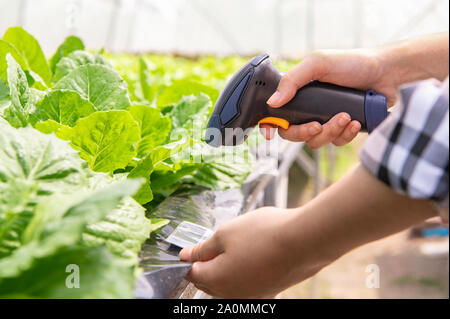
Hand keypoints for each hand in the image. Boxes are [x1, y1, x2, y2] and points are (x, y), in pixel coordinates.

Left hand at [179, 207, 322, 297]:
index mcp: (216, 280)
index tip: (193, 246)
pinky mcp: (268, 291)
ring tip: (238, 244)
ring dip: (226, 267)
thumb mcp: (225, 233)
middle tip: (215, 243)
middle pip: (209, 281)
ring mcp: (252, 295)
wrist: (304, 241)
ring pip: (228, 283)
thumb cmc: (263, 234)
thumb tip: (186, 256)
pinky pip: (246, 283)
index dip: (190, 258)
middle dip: (207, 263)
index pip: (191, 273)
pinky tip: (254, 253)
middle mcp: (232, 294)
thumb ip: (203, 248)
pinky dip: (244, 271)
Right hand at [261, 48, 397, 147]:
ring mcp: (325, 121)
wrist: (387, 73)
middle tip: (317, 125)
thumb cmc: (352, 63)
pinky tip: (355, 122)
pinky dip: (345, 135)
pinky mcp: (343, 130)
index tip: (270, 134)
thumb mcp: (318, 64)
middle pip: (293, 134)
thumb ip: (293, 80)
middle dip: (304, 133)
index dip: (269, 126)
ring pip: (315, 141)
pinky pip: (336, 143)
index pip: (276, 114)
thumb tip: (272, 103)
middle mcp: (308, 109)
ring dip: (329, 132)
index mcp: (298, 94)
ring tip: (346, 116)